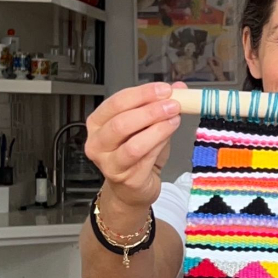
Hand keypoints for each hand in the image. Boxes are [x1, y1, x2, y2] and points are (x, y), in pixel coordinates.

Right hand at [84, 81, 186, 215]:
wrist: (132, 188)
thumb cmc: (136, 155)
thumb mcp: (145, 125)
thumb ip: (158, 106)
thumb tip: (179, 88)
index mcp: (98, 123)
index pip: (116, 102)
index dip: (142, 94)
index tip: (164, 89)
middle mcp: (98, 143)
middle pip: (121, 122)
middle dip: (150, 110)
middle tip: (172, 104)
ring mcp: (110, 164)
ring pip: (133, 143)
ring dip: (157, 128)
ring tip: (174, 118)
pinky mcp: (126, 179)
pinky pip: (145, 159)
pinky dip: (159, 143)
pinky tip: (170, 133)